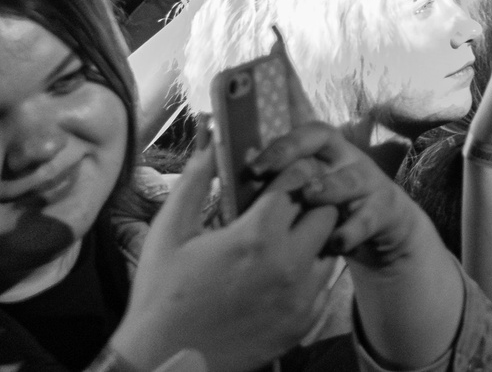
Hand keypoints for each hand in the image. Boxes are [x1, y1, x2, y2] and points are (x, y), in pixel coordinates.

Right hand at [107, 135, 339, 371]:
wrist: (164, 363)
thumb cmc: (161, 295)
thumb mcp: (169, 232)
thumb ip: (195, 181)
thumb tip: (211, 142)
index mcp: (257, 235)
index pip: (299, 181)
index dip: (289, 172)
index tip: (277, 176)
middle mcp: (289, 263)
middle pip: (326, 210)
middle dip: (309, 202)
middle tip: (284, 209)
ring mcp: (300, 296)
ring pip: (331, 246)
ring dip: (313, 238)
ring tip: (282, 242)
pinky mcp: (304, 323)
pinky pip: (325, 284)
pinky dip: (310, 273)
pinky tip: (282, 274)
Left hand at [251, 122, 432, 267]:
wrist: (379, 229)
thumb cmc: (328, 210)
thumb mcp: (304, 193)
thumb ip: (275, 187)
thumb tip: (231, 182)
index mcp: (321, 151)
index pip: (300, 133)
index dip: (277, 145)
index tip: (251, 167)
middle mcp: (344, 158)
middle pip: (324, 140)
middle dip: (293, 153)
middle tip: (265, 171)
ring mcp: (367, 182)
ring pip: (349, 178)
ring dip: (329, 186)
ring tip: (310, 195)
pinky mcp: (383, 209)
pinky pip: (368, 217)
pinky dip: (352, 230)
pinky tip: (335, 243)